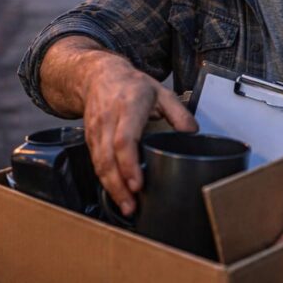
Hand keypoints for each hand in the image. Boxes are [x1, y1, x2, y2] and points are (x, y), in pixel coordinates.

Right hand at [80, 54, 196, 215]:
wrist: (98, 76)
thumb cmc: (131, 85)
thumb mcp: (161, 92)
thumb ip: (179, 113)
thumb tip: (192, 133)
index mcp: (129, 106)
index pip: (124, 139)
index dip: (129, 164)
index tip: (138, 183)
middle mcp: (109, 119)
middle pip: (108, 157)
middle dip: (118, 185)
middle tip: (131, 205)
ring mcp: (96, 130)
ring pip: (99, 163)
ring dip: (111, 187)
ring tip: (126, 206)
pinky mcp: (89, 139)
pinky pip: (95, 162)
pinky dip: (105, 180)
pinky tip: (117, 194)